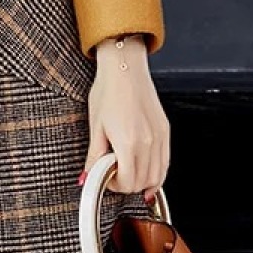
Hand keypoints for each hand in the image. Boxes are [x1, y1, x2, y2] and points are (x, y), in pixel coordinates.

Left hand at [83, 40, 169, 204]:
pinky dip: (157, 173)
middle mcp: (148, 142)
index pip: (127, 182)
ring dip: (142, 182)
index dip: (114, 186)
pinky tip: (146, 173)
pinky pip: (165, 162)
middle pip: (143, 183)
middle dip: (127, 185)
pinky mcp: (165, 131)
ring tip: (127, 174)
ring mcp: (159, 137)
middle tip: (113, 175)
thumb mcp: (95, 125)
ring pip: (158, 177)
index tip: (105, 177)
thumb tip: (87, 177)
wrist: (124, 67)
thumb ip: (94, 156)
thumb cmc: (108, 90)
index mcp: (128, 142)